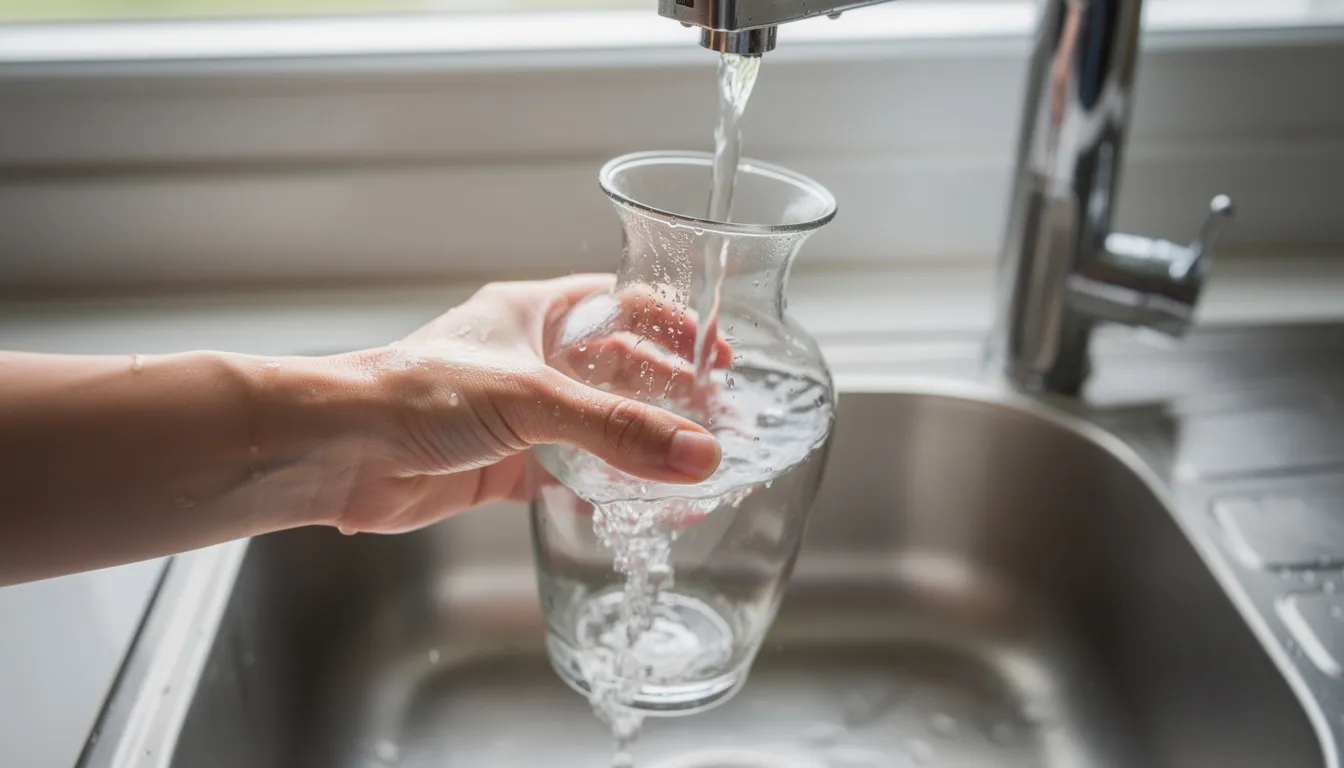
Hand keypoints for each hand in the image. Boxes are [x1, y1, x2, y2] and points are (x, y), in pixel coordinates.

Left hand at [328, 275, 728, 534]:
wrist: (339, 453)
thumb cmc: (414, 392)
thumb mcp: (531, 398)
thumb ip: (616, 429)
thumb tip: (696, 452)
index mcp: (532, 314)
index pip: (618, 306)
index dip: (670, 325)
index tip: (715, 354)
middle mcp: (529, 360)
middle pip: (616, 372)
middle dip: (667, 395)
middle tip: (718, 419)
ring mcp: (517, 416)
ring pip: (596, 428)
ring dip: (641, 446)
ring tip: (695, 466)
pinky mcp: (504, 466)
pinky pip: (570, 475)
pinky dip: (606, 489)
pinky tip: (644, 505)